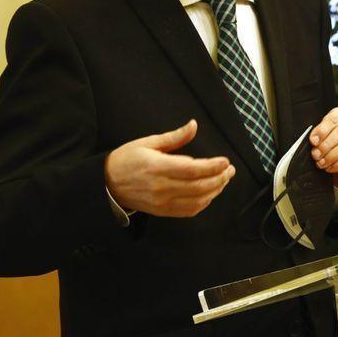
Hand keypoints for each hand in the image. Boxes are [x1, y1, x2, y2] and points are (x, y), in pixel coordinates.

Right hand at [104, 120, 234, 216]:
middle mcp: (161, 187)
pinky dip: (203, 203)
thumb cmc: (127, 159)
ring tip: (224, 180)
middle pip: (198, 186)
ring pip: (197, 200)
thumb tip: (194, 125)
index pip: (192, 170)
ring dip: (215, 190)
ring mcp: (162, 202)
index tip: (226, 162)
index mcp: (157, 167)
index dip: (212, 167)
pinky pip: (188, 210)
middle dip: (219, 178)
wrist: (107, 184)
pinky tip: (210, 193)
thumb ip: (174, 137)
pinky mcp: (162, 211)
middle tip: (230, 170)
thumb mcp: (148, 142)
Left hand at [309, 107, 337, 192]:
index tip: (313, 141)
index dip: (322, 130)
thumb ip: (319, 135)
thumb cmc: (331, 145)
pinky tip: (329, 167)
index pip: (334, 118)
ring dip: (332, 155)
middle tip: (315, 154)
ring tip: (321, 162)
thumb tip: (314, 140)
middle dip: (326, 144)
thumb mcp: (323, 136)